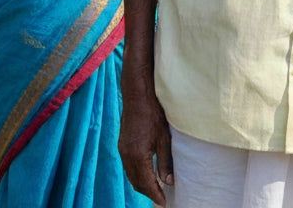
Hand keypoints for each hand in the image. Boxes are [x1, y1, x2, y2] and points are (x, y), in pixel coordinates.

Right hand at [118, 80, 172, 205]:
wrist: (138, 96)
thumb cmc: (154, 114)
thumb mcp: (164, 138)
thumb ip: (165, 161)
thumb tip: (169, 181)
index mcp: (138, 156)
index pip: (146, 183)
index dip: (155, 195)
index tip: (164, 203)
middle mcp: (127, 156)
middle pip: (136, 182)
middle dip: (148, 192)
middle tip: (161, 198)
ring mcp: (123, 150)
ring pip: (131, 175)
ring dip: (142, 184)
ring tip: (155, 189)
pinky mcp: (122, 145)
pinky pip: (128, 166)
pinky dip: (137, 174)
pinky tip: (146, 173)